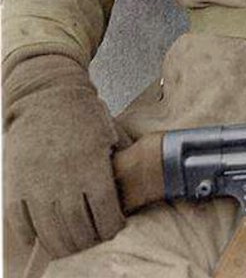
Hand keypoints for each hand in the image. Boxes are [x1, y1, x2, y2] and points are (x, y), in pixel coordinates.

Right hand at [3, 54, 125, 256]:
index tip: (114, 228)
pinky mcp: (15, 185)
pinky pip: (20, 222)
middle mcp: (64, 181)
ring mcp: (37, 185)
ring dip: (62, 244)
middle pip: (78, 229)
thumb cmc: (82, 111)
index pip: (105, 212)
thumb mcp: (110, 131)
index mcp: (92, 167)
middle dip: (88, 240)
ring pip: (50, 232)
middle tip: (92, 240)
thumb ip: (121, 156)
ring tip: (70, 244)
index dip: (111, 226)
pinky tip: (41, 235)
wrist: (46, 94)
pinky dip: (31, 234)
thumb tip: (137, 174)